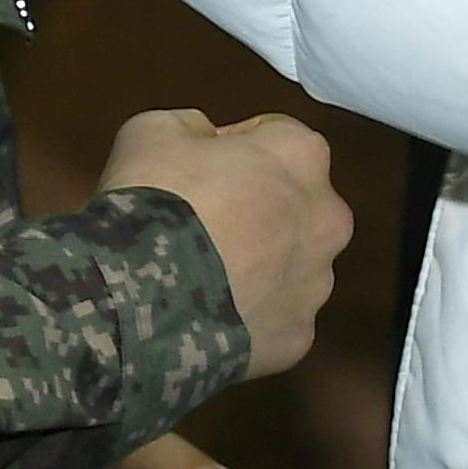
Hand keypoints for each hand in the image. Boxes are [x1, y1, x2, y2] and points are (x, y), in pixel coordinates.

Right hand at [98, 109, 349, 382]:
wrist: (140, 298)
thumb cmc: (154, 198)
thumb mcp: (154, 130)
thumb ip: (195, 127)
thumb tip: (209, 145)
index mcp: (301, 157)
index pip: (278, 136)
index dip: (236, 147)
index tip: (200, 167)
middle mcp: (327, 219)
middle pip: (299, 205)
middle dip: (262, 209)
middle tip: (206, 222)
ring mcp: (316, 287)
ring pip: (293, 266)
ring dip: (262, 266)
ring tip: (204, 278)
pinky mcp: (298, 341)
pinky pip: (275, 318)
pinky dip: (249, 316)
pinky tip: (208, 317)